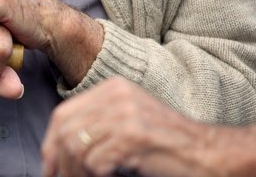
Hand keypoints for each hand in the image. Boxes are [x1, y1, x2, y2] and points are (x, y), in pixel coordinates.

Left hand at [41, 77, 213, 176]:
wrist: (208, 152)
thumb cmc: (167, 142)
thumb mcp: (129, 117)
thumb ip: (97, 121)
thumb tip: (60, 143)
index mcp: (111, 88)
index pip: (64, 112)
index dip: (50, 140)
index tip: (47, 161)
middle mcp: (115, 95)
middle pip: (65, 129)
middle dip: (56, 158)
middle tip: (56, 176)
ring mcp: (125, 113)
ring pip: (76, 146)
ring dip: (73, 171)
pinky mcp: (133, 135)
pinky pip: (95, 160)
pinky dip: (92, 174)